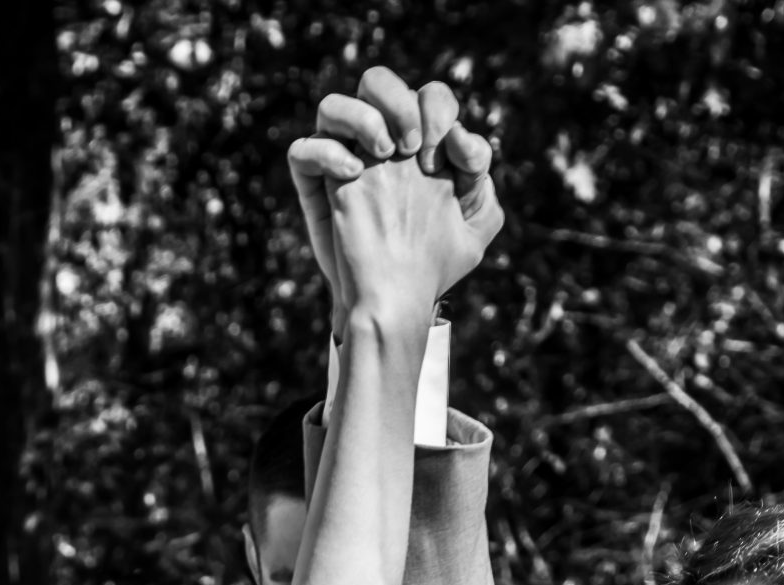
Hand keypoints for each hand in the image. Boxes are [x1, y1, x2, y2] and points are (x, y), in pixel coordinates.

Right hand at [288, 71, 500, 331]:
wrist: (394, 304)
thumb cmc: (433, 263)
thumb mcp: (474, 227)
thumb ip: (480, 179)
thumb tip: (461, 142)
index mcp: (418, 141)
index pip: (428, 97)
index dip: (439, 114)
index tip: (446, 160)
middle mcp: (379, 143)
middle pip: (378, 82)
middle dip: (399, 103)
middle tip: (413, 149)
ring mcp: (343, 161)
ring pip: (333, 106)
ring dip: (362, 118)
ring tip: (384, 155)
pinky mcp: (315, 188)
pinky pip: (304, 150)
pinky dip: (327, 153)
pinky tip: (353, 175)